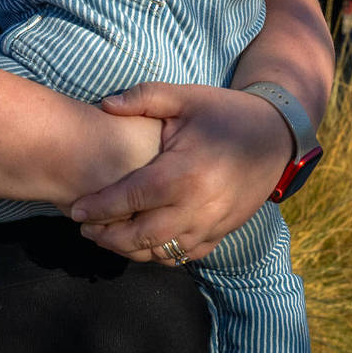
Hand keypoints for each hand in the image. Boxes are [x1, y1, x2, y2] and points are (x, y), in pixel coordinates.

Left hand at [66, 83, 293, 263]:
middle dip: (107, 237)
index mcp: (183, 173)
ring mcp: (212, 224)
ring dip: (130, 250)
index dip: (98, 208)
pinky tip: (141, 243)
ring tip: (107, 237)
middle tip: (85, 229)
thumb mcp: (185, 96)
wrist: (276, 136)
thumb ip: (143, 98)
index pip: (129, 199)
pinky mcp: (221, 233)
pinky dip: (159, 255)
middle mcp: (197, 206)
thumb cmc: (225, 113)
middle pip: (141, 236)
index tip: (75, 210)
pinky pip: (184, 256)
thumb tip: (104, 105)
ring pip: (161, 252)